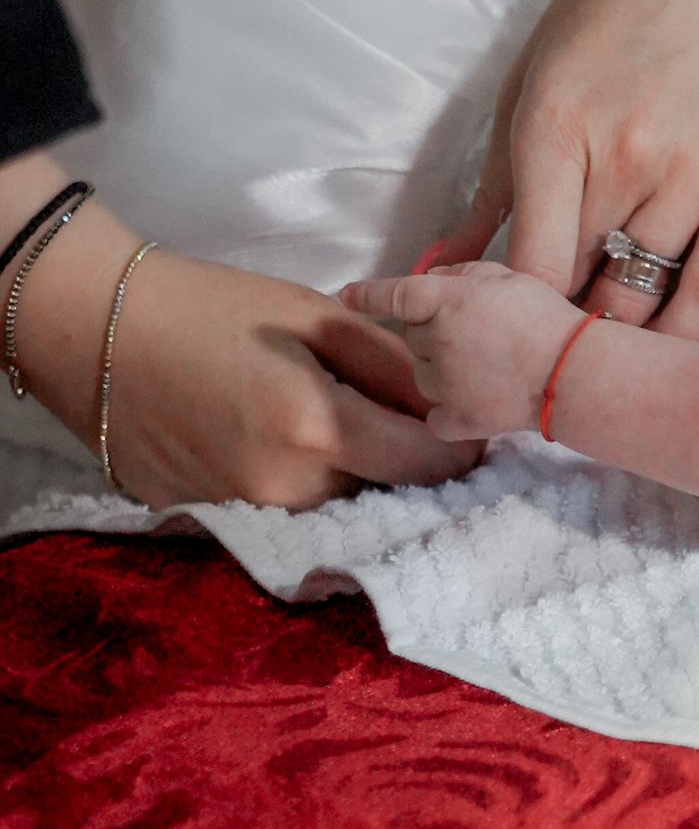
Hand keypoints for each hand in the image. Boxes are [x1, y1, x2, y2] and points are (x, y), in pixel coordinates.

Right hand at [11, 221, 480, 510]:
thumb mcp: (315, 317)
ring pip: (335, 511)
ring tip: (345, 432)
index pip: (428, 466)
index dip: (461, 449)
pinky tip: (284, 445)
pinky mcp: (209, 520)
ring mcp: (244, 513)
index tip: (471, 430)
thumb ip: (392, 364)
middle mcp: (286, 488)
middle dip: (407, 467)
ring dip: (355, 481)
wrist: (98, 329)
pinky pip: (283, 514)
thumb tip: (449, 402)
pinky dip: (300, 487)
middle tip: (408, 426)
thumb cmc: (211, 307)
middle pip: (384, 496)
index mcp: (318, 428)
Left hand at [345, 263, 582, 439]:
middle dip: (433, 331)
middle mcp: (433, 342)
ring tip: (485, 369)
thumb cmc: (546, 318)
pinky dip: (447, 411)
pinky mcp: (454, 421)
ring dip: (441, 369)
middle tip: (477, 334)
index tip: (346, 296)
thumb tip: (433, 282)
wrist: (572, 372)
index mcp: (444, 302)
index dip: (367, 294)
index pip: (393, 295)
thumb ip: (462, 275)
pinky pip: (435, 416)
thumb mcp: (507, 276)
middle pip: (413, 336)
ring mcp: (441, 385)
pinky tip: (473, 403)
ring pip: (422, 375)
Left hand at [431, 0, 698, 339]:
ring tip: (605, 341)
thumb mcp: (528, 84)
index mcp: (556, 128)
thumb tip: (436, 268)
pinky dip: (688, 328)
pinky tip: (668, 336)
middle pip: (584, 285)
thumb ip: (490, 190)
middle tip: (553, 342)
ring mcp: (695, 173)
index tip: (511, 331)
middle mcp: (625, 157)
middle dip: (562, 326)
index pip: (529, 266)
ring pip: (647, 297)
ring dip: (621, 329)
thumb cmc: (610, 13)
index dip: (516, 317)